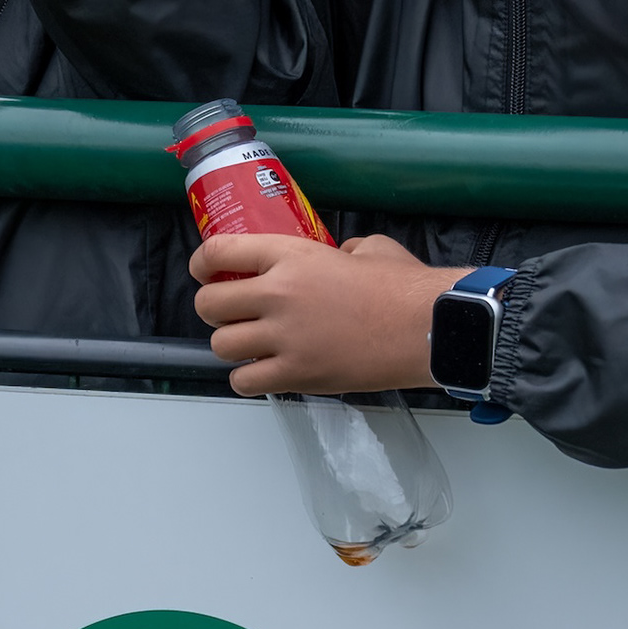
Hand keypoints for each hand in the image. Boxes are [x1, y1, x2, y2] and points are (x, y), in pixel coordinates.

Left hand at [190, 231, 451, 394]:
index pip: (219, 252)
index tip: (205, 271)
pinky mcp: (296, 374)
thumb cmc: (401, 285)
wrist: (425, 327)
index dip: (202, 263)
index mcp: (290, 255)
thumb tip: (336, 256)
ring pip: (221, 345)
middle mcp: (278, 294)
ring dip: (231, 345)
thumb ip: (339, 249)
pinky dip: (248, 377)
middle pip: (209, 304)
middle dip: (213, 308)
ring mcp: (284, 337)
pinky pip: (245, 380)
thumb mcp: (365, 248)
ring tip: (250, 344)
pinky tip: (264, 370)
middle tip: (231, 312)